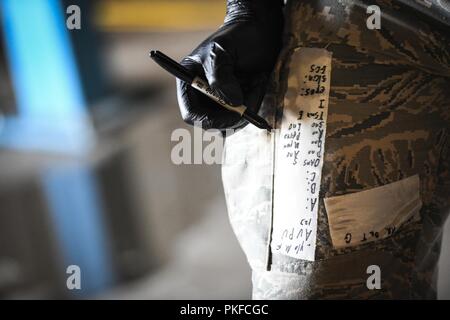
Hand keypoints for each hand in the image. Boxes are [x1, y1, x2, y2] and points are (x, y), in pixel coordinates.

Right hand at [176, 0, 283, 129]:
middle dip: (230, 119)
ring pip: (229, 124)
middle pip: (210, 124)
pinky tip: (258, 84)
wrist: (259, 29)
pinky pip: (243, 117)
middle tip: (247, 109)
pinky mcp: (237, 103)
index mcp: (189, 82)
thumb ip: (222, 77)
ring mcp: (220, 101)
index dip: (207, 120)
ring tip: (255, 83)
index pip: (191, 113)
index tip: (229, 116)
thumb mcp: (222, 51)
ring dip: (245, 111)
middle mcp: (203, 95)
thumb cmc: (236, 35)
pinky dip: (253, 106)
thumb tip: (232, 103)